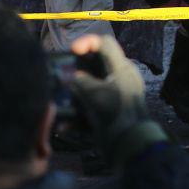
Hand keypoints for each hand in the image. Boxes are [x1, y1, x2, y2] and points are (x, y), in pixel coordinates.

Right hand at [69, 34, 165, 166]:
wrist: (130, 146)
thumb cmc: (116, 113)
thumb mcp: (96, 94)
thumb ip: (81, 81)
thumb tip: (70, 77)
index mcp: (121, 68)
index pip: (105, 43)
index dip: (88, 42)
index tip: (72, 50)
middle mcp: (119, 79)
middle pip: (95, 65)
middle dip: (76, 69)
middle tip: (61, 74)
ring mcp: (113, 96)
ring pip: (89, 88)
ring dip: (73, 94)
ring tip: (59, 98)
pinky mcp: (108, 114)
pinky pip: (89, 109)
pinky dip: (77, 116)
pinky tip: (64, 126)